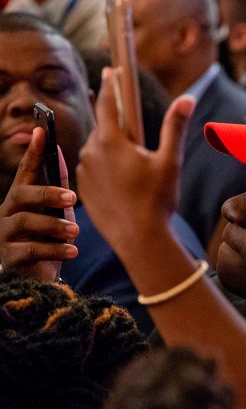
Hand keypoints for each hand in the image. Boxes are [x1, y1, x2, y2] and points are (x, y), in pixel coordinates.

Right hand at [0, 128, 77, 279]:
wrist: (38, 276)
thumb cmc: (49, 237)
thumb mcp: (57, 210)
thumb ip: (58, 185)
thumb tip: (59, 151)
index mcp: (21, 197)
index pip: (26, 171)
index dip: (34, 152)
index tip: (42, 132)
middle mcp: (8, 212)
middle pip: (21, 194)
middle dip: (47, 193)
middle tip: (73, 197)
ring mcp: (5, 234)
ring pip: (24, 221)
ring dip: (53, 224)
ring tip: (75, 231)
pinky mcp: (10, 257)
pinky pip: (29, 250)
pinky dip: (53, 250)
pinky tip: (72, 252)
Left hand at [76, 69, 193, 250]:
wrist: (139, 238)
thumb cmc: (157, 199)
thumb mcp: (170, 160)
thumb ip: (175, 126)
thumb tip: (188, 99)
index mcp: (111, 141)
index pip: (107, 103)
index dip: (111, 84)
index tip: (110, 70)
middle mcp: (91, 151)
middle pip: (103, 127)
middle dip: (117, 124)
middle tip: (134, 131)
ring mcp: (84, 171)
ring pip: (97, 149)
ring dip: (111, 148)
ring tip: (133, 163)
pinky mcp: (83, 188)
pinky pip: (93, 168)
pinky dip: (106, 167)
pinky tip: (123, 181)